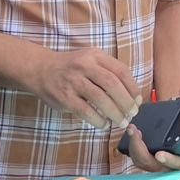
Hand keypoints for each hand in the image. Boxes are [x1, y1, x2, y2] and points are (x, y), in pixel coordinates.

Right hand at [26, 47, 140, 129]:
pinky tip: (104, 124)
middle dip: (126, 102)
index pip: (121, 71)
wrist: (41, 69)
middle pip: (112, 84)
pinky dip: (98, 119)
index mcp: (95, 55)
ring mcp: (74, 81)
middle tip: (132, 114)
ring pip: (100, 98)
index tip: (138, 101)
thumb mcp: (90, 60)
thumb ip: (108, 72)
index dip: (132, 87)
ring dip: (115, 113)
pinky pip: (85, 110)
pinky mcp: (65, 96)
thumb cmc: (72, 67)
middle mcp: (85, 65)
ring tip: (121, 122)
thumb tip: (132, 95)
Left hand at [123, 87, 179, 172]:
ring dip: (135, 149)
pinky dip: (134, 148)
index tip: (159, 154)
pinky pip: (140, 158)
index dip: (170, 161)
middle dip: (143, 152)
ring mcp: (162, 163)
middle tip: (136, 134)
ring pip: (145, 163)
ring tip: (133, 129)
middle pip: (157, 167)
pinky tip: (132, 132)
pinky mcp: (151, 159)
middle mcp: (175, 163)